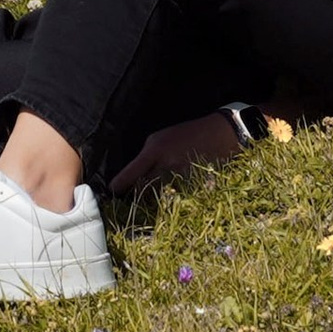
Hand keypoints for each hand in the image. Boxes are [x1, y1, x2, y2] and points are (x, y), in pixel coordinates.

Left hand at [111, 108, 254, 195]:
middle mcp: (166, 165)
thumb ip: (146, 157)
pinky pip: (177, 197)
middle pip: (144, 188)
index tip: (112, 191)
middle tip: (131, 197)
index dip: (120, 184)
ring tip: (155, 197)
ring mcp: (180, 177)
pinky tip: (175, 194)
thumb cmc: (187, 134)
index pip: (131, 172)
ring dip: (155, 198)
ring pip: (159, 195)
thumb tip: (133, 176)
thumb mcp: (161, 139)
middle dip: (137, 194)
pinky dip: (173, 197)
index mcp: (155, 150)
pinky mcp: (193, 186)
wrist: (220, 134)